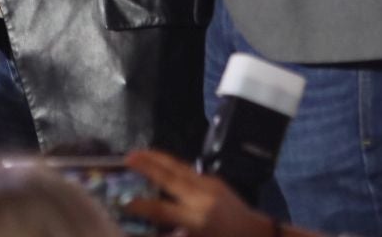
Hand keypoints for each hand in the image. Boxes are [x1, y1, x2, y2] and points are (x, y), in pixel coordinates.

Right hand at [125, 149, 278, 236]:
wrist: (259, 235)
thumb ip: (176, 233)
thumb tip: (152, 230)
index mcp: (198, 220)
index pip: (163, 209)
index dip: (141, 205)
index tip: (123, 202)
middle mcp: (202, 199)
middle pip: (170, 178)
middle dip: (146, 167)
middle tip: (126, 158)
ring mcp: (210, 186)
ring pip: (179, 167)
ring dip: (156, 158)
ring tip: (137, 152)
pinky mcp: (215, 181)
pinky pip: (188, 169)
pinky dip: (170, 164)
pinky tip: (159, 161)